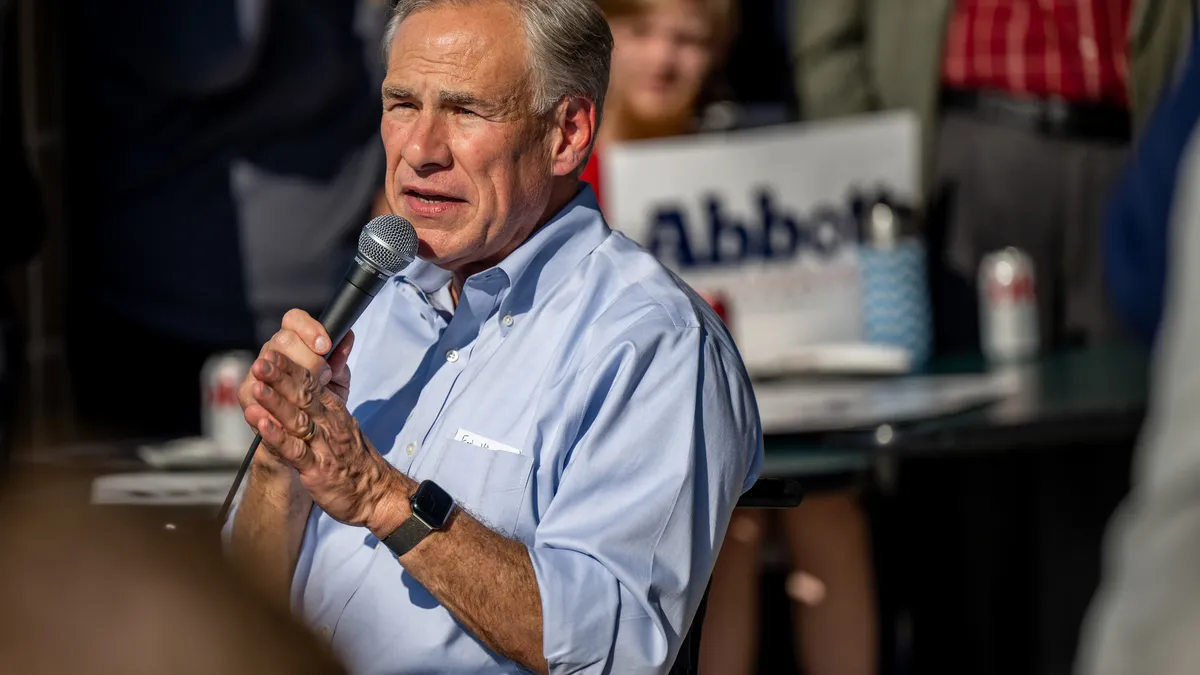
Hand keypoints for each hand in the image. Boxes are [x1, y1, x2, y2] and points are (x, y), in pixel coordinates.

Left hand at [240, 316, 407, 528]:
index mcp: (334, 412)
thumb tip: (325, 372)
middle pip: (303, 395)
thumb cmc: (356, 460)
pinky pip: (295, 451)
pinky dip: (277, 437)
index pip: (312, 383)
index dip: (291, 368)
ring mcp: (323, 446)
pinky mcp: (317, 470)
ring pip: (297, 419)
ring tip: (257, 386)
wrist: (377, 494)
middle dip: (280, 377)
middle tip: (261, 362)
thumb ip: (329, 400)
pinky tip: (262, 424)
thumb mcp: (346, 424)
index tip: (273, 353)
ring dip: (276, 402)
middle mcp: (329, 424)